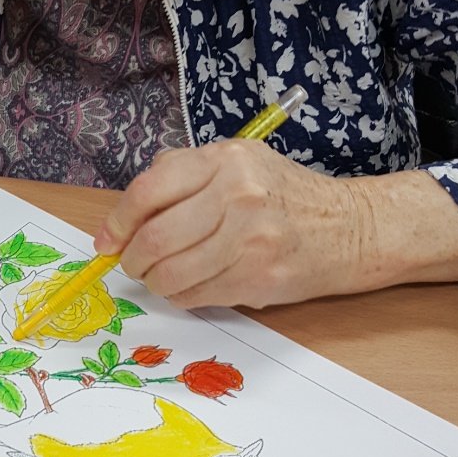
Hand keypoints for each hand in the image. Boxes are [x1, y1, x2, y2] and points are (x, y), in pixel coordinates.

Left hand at [93, 140, 457, 308]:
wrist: (349, 228)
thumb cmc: (286, 196)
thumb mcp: (239, 162)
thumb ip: (183, 174)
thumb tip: (125, 214)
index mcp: (225, 160)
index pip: (148, 191)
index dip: (118, 222)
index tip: (108, 241)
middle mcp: (236, 195)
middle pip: (154, 239)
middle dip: (132, 260)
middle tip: (134, 264)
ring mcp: (249, 239)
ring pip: (170, 275)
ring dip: (156, 283)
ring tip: (164, 276)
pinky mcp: (258, 277)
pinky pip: (196, 295)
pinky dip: (183, 296)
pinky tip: (194, 285)